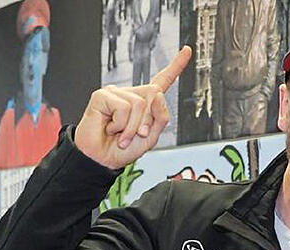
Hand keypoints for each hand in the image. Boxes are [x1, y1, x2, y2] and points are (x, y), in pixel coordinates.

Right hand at [75, 46, 190, 168]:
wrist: (102, 159)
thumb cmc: (123, 149)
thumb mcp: (151, 137)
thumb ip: (160, 117)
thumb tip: (158, 94)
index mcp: (145, 103)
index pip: (163, 80)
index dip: (176, 66)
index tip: (187, 50)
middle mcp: (131, 95)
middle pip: (153, 95)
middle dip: (148, 120)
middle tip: (136, 134)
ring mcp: (116, 94)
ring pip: (139, 104)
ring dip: (133, 127)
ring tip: (121, 135)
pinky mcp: (102, 96)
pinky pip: (123, 107)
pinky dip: (121, 124)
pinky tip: (111, 128)